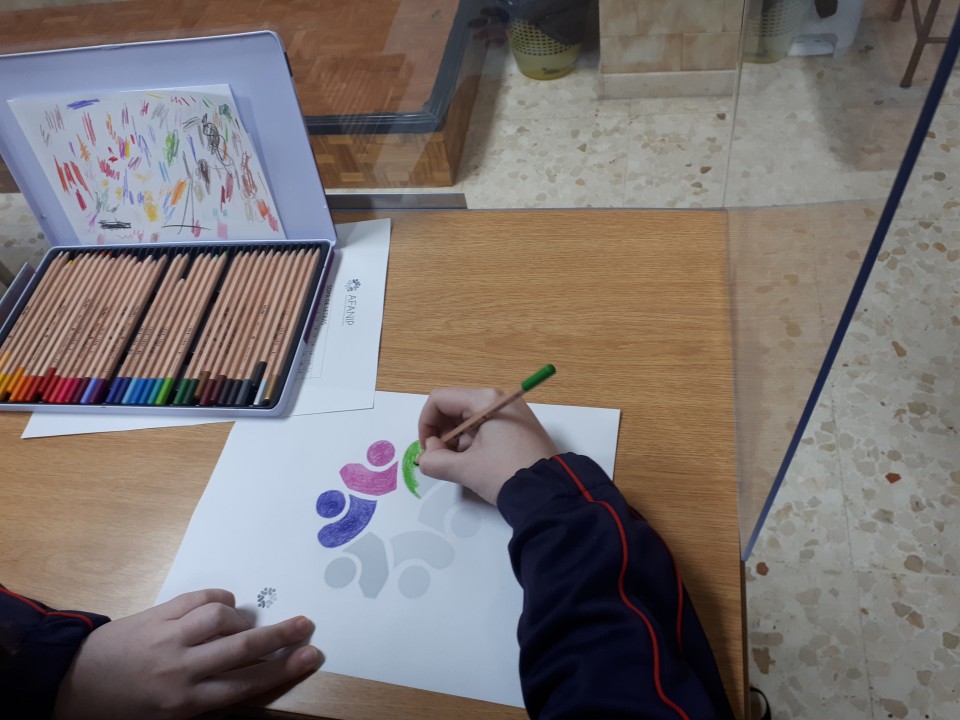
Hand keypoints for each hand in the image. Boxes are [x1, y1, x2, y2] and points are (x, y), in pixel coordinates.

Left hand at [53, 589, 321, 719]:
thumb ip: (209, 697)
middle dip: (279, 637)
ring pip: (219, 617)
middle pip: (242, 648)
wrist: (72, 683)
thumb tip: (252, 674)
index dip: (283, 669)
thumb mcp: (168, 717)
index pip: (246, 684)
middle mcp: (180, 669)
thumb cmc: (124, 709)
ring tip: (245, 623)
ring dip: (240, 618)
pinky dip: (217, 599)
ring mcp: (167, 638)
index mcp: (184, 702)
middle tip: (305, 625)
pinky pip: (197, 599)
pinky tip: (224, 605)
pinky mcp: (156, 615)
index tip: (310, 656)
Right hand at [417, 387, 558, 504]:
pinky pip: (485, 428)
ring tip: (462, 466)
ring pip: (468, 420)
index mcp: (486, 400)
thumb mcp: (466, 469)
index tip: (427, 450)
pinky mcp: (518, 427)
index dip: (426, 424)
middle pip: (454, 408)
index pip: (440, 400)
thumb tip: (426, 457)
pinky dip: (473, 444)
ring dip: (457, 442)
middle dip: (442, 435)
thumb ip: (435, 461)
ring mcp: (511, 413)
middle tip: (443, 460)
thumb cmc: (507, 474)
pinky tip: (476, 464)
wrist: (550, 492)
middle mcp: (499, 400)